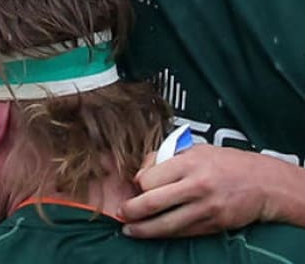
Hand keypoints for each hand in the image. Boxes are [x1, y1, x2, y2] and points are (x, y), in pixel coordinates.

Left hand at [121, 145, 295, 237]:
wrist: (264, 183)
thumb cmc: (226, 163)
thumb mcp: (195, 150)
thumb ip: (165, 159)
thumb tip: (140, 174)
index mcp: (188, 163)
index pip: (149, 178)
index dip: (137, 184)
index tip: (135, 186)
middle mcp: (196, 185)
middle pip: (153, 202)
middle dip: (131, 211)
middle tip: (121, 213)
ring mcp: (206, 208)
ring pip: (166, 224)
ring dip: (143, 230)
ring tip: (130, 230)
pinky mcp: (214, 224)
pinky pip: (183, 232)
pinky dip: (165, 234)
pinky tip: (154, 233)